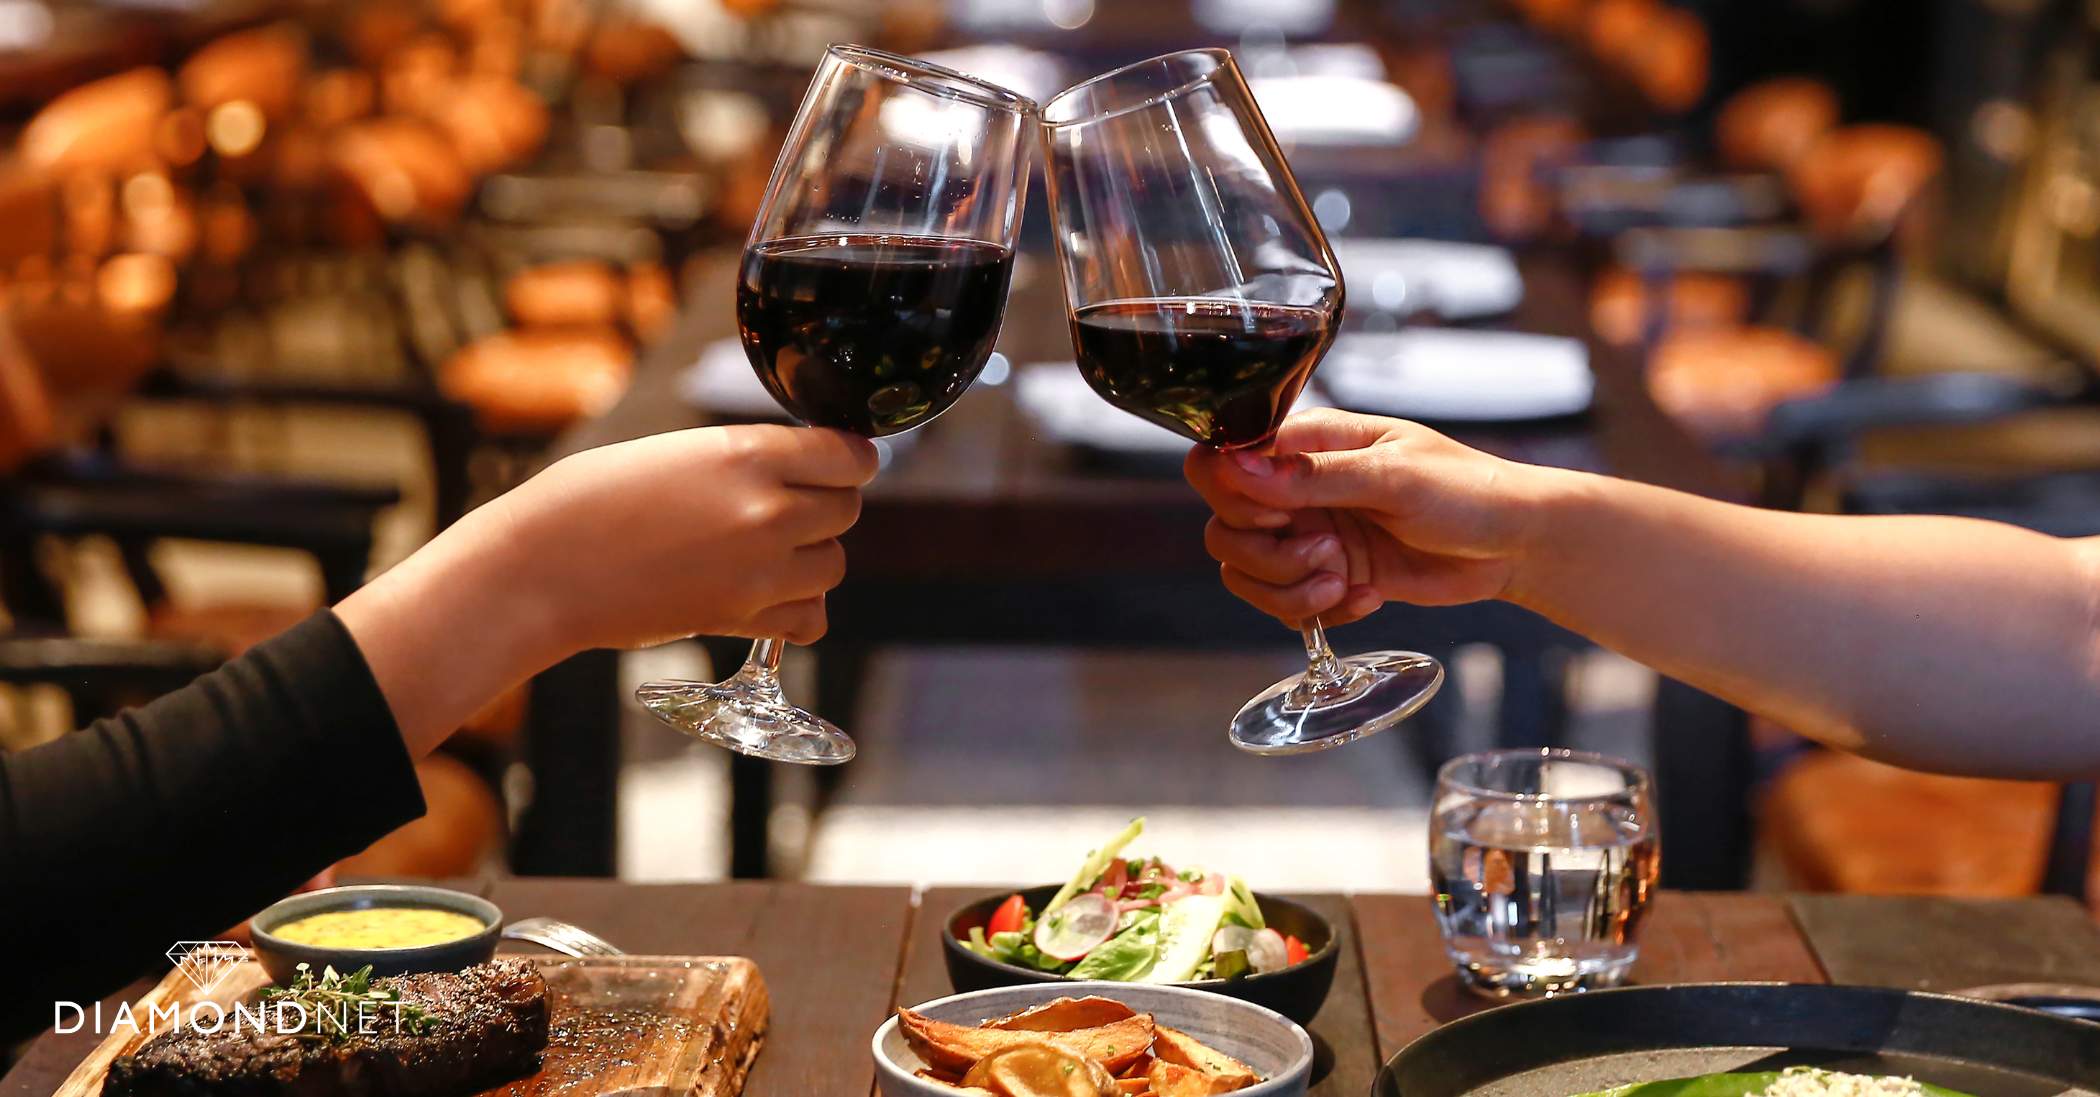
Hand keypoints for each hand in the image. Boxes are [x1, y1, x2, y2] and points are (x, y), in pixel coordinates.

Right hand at [491, 424, 877, 649]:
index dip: (848, 459)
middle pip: (848, 509)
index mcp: (748, 454)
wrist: (541, 569)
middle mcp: (766, 512)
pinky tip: (765, 595)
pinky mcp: (741, 619)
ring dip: (811, 557)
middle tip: (784, 506)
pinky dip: (798, 610)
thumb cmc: (590, 501)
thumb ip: (748, 460)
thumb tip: (799, 472)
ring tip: (764, 550)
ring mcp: (759, 572)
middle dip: (824, 506)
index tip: (836, 463)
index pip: (851, 456)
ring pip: (833, 564)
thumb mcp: (677, 452)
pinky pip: (810, 618)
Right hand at [1183, 409, 1557, 625]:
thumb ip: (1315, 474)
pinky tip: (1367, 597)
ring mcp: (1310, 535)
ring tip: (1344, 582)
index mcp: (1308, 442)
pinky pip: (1286, 604)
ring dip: (1289, 589)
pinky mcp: (1327, 576)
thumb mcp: (1392, 476)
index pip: (1222, 460)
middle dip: (1268, 554)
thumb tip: (1241, 466)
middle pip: (1225, 526)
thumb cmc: (1466, 490)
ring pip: (1247, 572)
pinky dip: (1318, 610)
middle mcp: (1298, 488)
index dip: (1236, 496)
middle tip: (1326, 551)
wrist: (1514, 545)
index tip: (1282, 514)